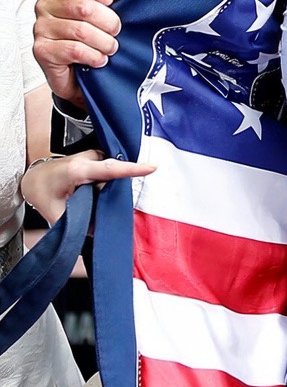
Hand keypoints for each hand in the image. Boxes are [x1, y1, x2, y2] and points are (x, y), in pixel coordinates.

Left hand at [21, 150, 154, 224]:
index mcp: (77, 170)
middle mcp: (88, 158)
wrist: (34, 177)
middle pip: (115, 175)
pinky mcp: (98, 157)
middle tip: (95, 204)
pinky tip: (92, 192)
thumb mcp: (56, 213)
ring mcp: (94, 155)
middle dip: (114, 193)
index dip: (132, 169)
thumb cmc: (42, 190)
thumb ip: (79, 222)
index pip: (109, 169)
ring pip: (113, 175)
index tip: (152, 168)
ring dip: (108, 189)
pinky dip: (108, 184)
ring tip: (87, 197)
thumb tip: (99, 231)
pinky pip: (111, 172)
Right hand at [32, 0, 137, 107]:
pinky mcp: (41, 50)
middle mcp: (47, 5)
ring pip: (81, 30)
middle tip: (116, 31)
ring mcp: (41, 27)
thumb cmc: (97, 36)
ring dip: (104, 42)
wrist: (86, 73)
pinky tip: (98, 59)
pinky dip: (94, 56)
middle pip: (83, 7)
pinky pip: (74, 50)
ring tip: (110, 47)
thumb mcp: (114, 8)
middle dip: (109, 22)